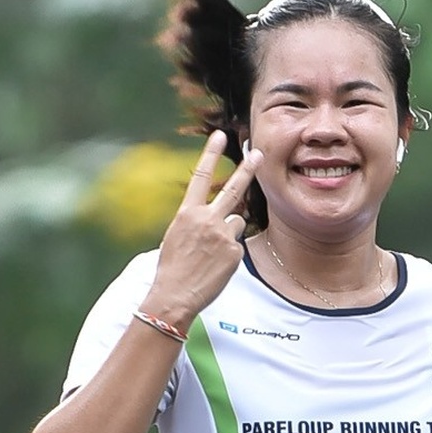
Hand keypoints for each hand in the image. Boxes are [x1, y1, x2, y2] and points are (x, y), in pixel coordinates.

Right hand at [146, 131, 259, 326]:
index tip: (219, 136)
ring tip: (210, 255)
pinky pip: (236, 247)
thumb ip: (195, 220)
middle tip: (260, 154)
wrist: (173, 297)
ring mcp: (222, 236)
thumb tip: (214, 216)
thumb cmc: (171, 269)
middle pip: (233, 189)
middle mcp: (206, 219)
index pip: (201, 177)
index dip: (211, 154)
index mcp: (187, 213)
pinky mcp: (234, 253)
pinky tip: (215, 267)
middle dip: (248, 169)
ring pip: (235, 224)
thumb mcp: (176, 236)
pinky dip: (228, 256)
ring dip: (227, 235)